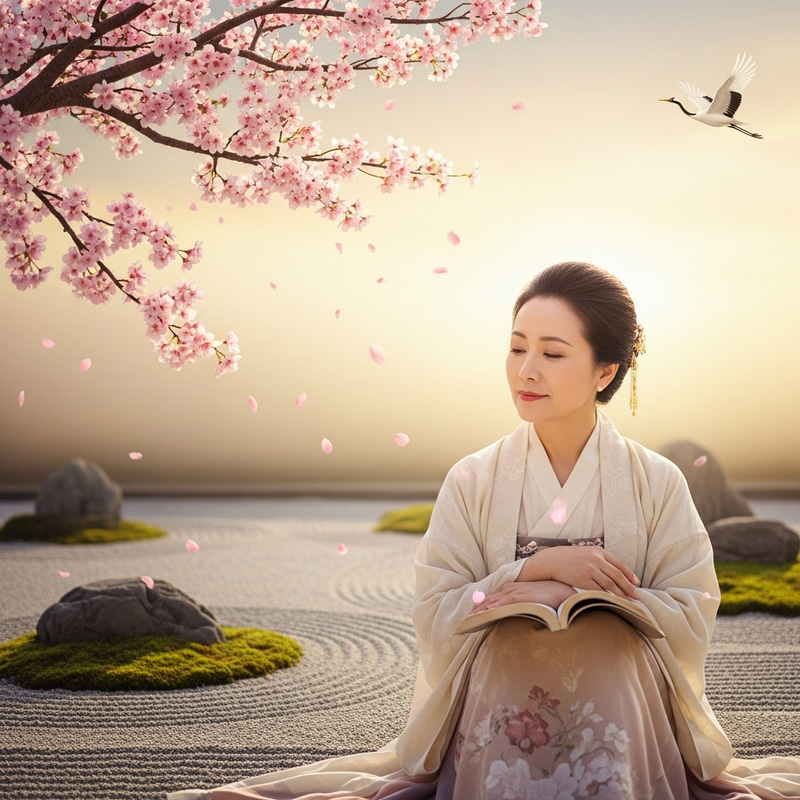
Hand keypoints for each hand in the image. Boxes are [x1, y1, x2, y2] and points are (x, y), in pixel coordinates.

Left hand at [471, 580, 575, 612]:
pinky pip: (503, 602)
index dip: (481, 607)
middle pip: (489, 600)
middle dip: (477, 610)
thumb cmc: (546, 596)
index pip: (492, 598)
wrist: (559, 590)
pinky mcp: (520, 596)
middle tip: (465, 619)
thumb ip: (519, 604)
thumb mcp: (529, 599)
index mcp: (511, 588)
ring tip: (471, 619)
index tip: (471, 615)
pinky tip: (487, 613)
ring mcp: (514, 592)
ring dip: (481, 610)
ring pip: (493, 601)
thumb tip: (514, 614)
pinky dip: (494, 607)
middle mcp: (509, 589)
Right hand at [518, 546, 639, 598]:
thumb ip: (599, 558)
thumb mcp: (585, 552)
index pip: (619, 564)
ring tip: (628, 601)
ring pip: (610, 584)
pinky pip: (599, 590)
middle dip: (629, 587)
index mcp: (598, 551)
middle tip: (637, 596)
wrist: (551, 560)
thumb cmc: (568, 557)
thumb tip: (613, 570)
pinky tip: (613, 601)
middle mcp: (596, 559)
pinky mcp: (583, 579)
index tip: (637, 583)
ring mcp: (590, 569)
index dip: (630, 574)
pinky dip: (608, 596)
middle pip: (617, 575)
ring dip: (621, 594)